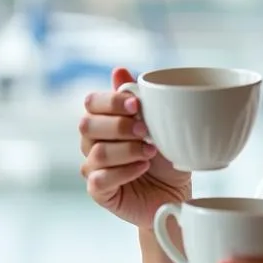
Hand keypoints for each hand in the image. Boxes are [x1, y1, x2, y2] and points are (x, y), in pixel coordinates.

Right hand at [79, 67, 191, 229]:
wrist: (175, 192)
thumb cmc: (166, 157)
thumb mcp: (160, 125)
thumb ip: (139, 99)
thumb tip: (118, 70)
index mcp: (104, 120)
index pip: (91, 103)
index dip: (110, 101)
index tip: (137, 105)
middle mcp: (93, 142)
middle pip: (87, 125)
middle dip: (119, 126)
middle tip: (146, 131)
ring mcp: (93, 168)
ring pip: (97, 152)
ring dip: (127, 150)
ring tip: (151, 152)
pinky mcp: (99, 192)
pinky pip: (99, 180)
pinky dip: (123, 172)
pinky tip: (142, 168)